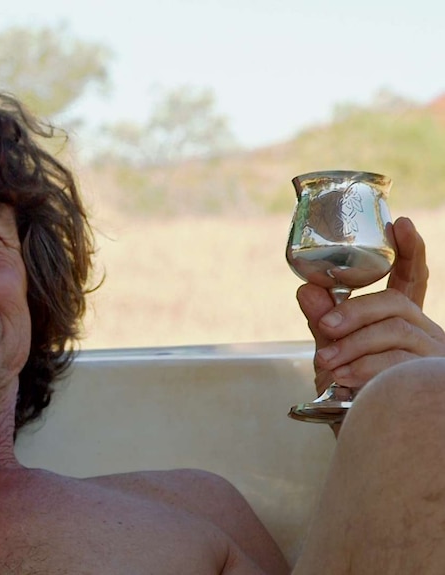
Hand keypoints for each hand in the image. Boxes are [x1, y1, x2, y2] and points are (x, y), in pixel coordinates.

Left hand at [297, 216, 444, 395]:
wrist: (372, 449)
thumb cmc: (352, 401)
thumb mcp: (332, 358)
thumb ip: (323, 325)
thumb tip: (305, 289)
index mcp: (402, 324)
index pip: (411, 280)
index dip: (410, 252)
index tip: (401, 224)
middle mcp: (426, 335)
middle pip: (395, 304)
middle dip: (355, 312)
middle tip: (324, 327)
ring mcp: (432, 360)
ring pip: (395, 332)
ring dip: (353, 345)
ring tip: (327, 364)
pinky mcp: (431, 382)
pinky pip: (398, 364)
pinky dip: (364, 370)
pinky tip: (345, 383)